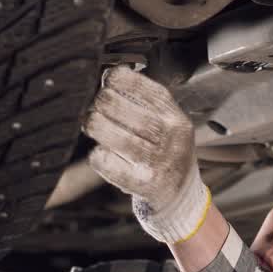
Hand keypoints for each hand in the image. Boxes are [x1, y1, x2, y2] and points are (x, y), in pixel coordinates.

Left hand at [81, 67, 209, 243]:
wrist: (181, 194)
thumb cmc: (167, 153)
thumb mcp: (168, 122)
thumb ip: (144, 101)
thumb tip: (108, 77)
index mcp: (176, 118)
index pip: (146, 89)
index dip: (120, 79)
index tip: (108, 80)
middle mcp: (171, 139)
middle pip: (125, 110)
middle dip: (102, 103)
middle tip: (95, 106)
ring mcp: (158, 162)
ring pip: (115, 136)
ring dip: (96, 126)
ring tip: (92, 125)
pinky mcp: (144, 184)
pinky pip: (109, 164)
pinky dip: (99, 156)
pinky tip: (100, 152)